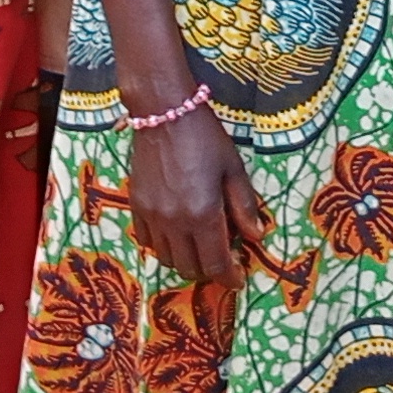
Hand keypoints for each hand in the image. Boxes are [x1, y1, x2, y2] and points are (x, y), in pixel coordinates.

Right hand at [125, 98, 263, 287]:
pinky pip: (147, 242)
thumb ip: (244, 205)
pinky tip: (175, 234)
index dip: (229, 277)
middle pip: (190, 267)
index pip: (216, 263)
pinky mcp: (136, 206)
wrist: (163, 113)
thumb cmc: (206, 138)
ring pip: (168, 259)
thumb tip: (256, 236)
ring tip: (199, 247)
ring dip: (186, 260)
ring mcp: (152, 216)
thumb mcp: (233, 169)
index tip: (238, 279)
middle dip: (209, 272)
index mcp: (203, 214)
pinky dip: (163, 246)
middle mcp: (175, 222)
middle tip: (221, 261)